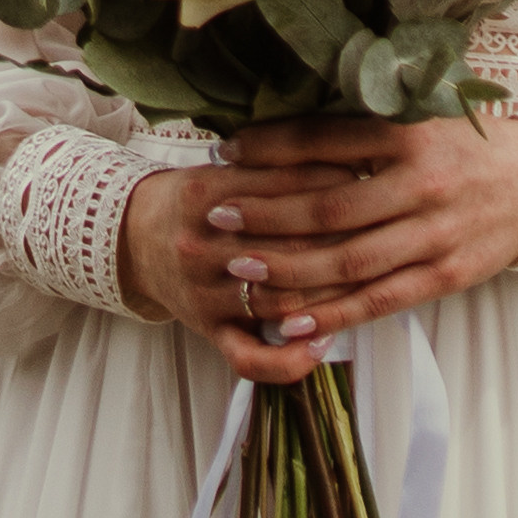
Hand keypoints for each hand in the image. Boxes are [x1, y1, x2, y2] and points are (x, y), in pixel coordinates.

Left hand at [118, 115, 517, 382]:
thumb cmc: (464, 145)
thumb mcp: (422, 114)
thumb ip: (364, 118)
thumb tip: (286, 122)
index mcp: (410, 133)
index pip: (325, 139)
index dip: (270, 147)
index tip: (225, 151)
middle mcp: (421, 183)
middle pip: (329, 205)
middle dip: (266, 214)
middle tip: (216, 217)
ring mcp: (435, 234)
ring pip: (349, 259)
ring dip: (289, 268)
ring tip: (239, 269)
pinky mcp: (444, 275)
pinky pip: (380, 300)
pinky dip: (333, 313)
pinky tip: (290, 320)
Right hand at [119, 148, 366, 382]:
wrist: (134, 237)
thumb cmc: (197, 198)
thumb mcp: (223, 167)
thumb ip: (275, 162)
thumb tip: (351, 157)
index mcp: (205, 193)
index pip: (280, 188)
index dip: (331, 183)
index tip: (368, 177)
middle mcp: (200, 245)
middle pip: (285, 247)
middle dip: (339, 241)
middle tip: (383, 231)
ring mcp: (203, 294)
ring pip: (276, 302)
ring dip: (327, 297)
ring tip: (369, 284)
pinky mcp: (207, 332)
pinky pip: (248, 359)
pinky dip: (287, 360)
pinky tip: (322, 346)